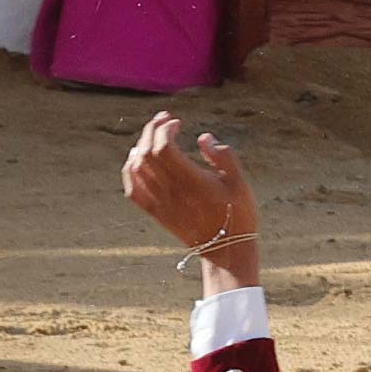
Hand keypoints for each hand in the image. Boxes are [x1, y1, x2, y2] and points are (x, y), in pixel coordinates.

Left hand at [122, 111, 258, 258]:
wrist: (226, 251)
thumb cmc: (238, 214)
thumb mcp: (239, 181)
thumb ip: (223, 155)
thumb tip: (203, 137)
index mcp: (192, 182)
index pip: (163, 148)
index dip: (164, 129)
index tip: (176, 122)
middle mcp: (172, 193)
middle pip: (147, 154)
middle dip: (151, 131)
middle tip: (163, 120)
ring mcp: (161, 204)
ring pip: (137, 169)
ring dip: (140, 146)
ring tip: (152, 137)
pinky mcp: (157, 214)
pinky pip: (133, 191)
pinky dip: (130, 171)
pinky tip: (137, 160)